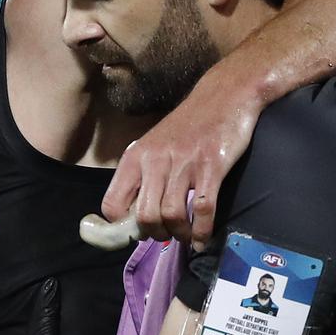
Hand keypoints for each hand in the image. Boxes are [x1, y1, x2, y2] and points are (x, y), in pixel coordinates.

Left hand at [92, 70, 259, 248]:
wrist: (223, 95)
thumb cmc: (187, 126)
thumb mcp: (154, 146)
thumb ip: (143, 176)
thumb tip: (136, 217)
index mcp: (135, 157)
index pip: (112, 204)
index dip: (121, 226)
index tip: (136, 232)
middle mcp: (155, 161)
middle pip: (144, 216)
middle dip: (155, 233)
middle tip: (165, 234)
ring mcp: (184, 164)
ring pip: (172, 215)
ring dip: (179, 234)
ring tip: (185, 236)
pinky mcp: (211, 166)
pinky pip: (203, 209)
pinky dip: (202, 231)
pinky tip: (203, 239)